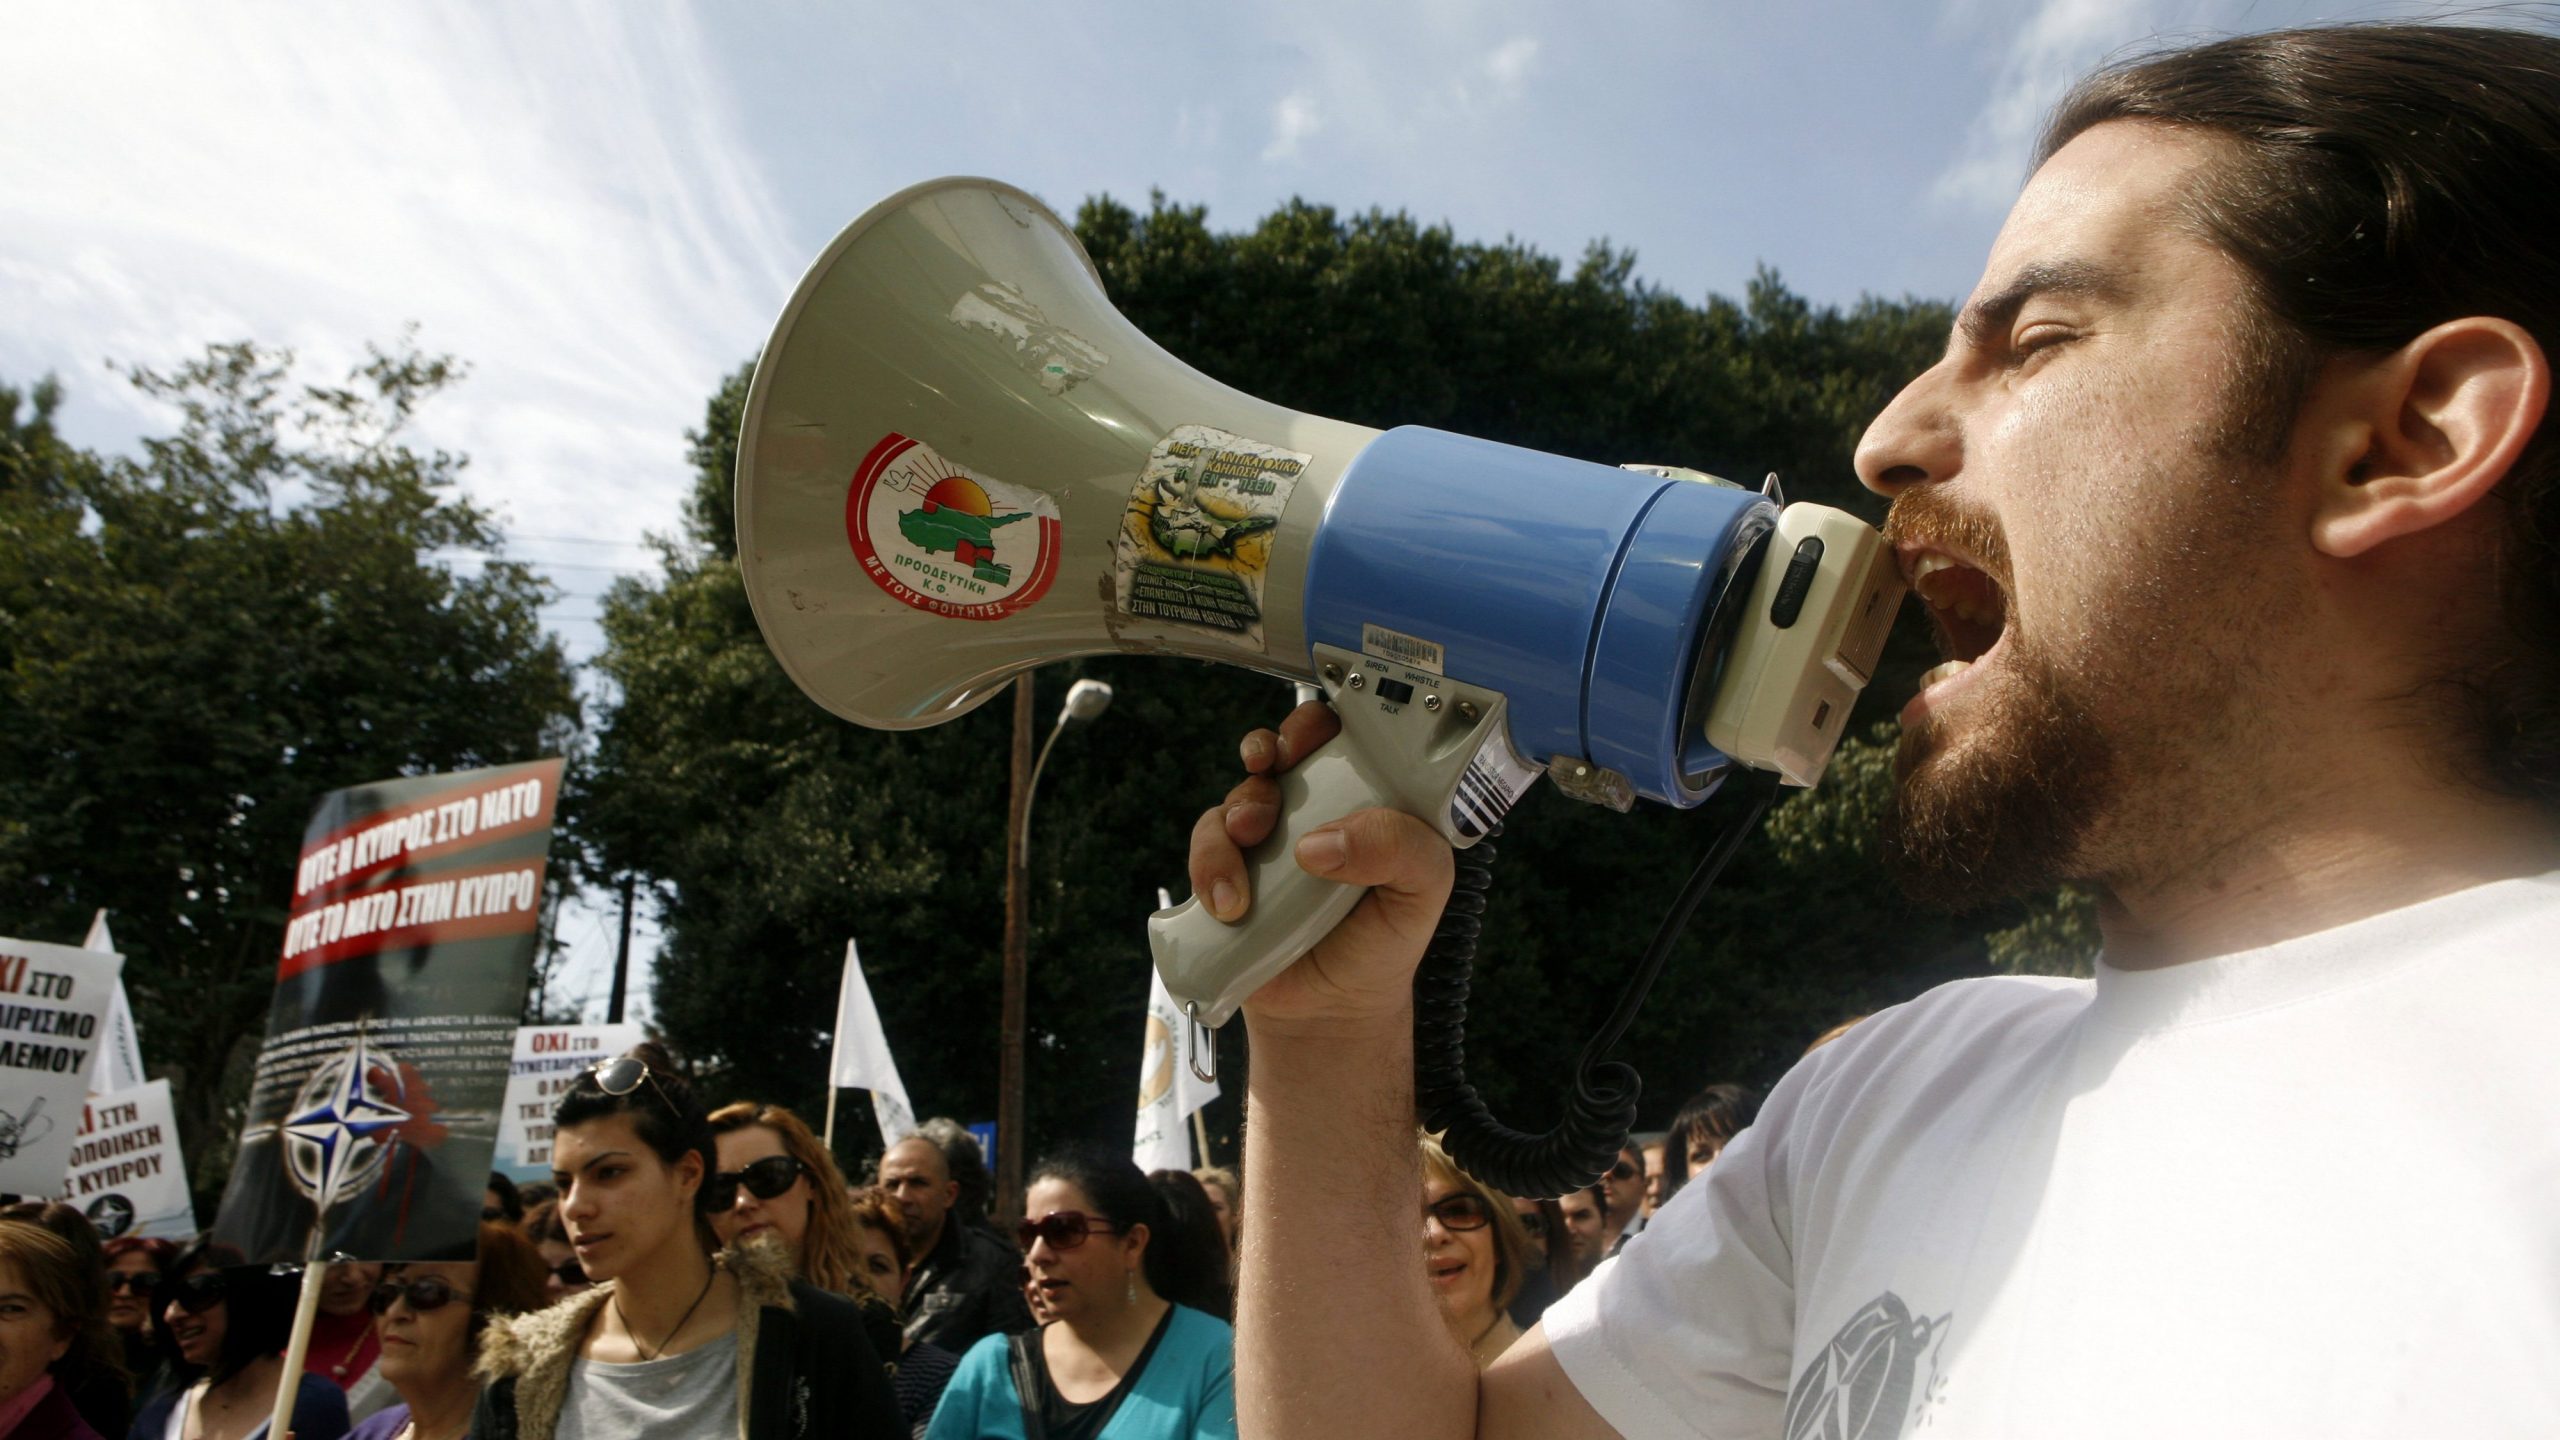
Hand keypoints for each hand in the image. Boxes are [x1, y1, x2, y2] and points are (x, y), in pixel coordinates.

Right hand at [1187, 700, 1455, 1035]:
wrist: (1329, 1013)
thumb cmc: (1384, 942)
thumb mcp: (1422, 889)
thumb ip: (1399, 848)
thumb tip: (1320, 841)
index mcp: (1367, 799)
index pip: (1346, 736)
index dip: (1324, 722)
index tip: (1311, 735)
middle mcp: (1314, 809)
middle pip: (1280, 747)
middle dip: (1268, 745)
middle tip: (1270, 765)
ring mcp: (1267, 840)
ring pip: (1238, 793)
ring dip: (1240, 808)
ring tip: (1250, 840)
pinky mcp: (1228, 871)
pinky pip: (1206, 843)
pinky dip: (1211, 864)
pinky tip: (1232, 903)